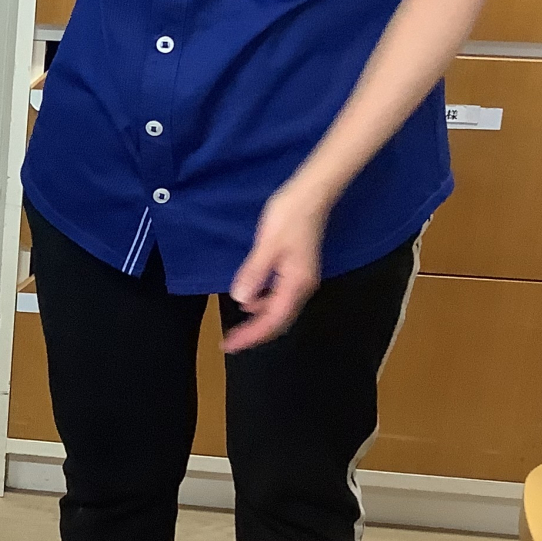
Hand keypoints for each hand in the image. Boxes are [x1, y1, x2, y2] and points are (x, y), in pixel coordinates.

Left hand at [223, 183, 330, 353]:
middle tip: (229, 343)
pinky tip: (250, 300)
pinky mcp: (297, 270)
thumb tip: (240, 300)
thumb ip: (255, 273)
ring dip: (259, 320)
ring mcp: (301, 278)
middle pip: (279, 320)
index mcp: (296, 284)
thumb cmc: (289, 216)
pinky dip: (264, 304)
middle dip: (254, 333)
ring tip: (237, 327)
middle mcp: (302, 286)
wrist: (312, 194)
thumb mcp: (267, 244)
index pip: (273, 320)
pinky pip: (280, 297)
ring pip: (280, 309)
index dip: (252, 336)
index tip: (230, 346)